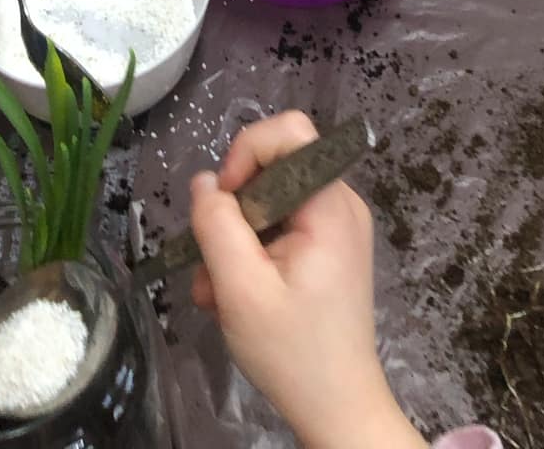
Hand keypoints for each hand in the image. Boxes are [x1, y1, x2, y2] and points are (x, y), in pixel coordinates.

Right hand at [188, 113, 421, 448]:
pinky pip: (279, 231)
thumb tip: (204, 183)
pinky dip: (250, 257)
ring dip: (233, 244)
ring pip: (269, 205)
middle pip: (273, 170)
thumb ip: (217, 226)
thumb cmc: (293, 351)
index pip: (289, 132)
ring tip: (215, 293)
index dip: (246, 153)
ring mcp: (335, 229)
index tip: (222, 202)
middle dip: (232, 213)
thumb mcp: (241, 289)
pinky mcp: (327, 253)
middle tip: (208, 261)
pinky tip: (233, 299)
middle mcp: (340, 205)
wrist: (337, 410)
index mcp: (331, 204)